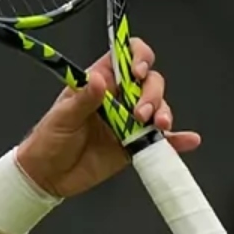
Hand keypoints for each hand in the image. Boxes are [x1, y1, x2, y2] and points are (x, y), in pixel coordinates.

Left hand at [14, 36, 201, 198]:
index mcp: (98, 83)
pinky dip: (176, 139)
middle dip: (152, 93)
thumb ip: (82, 100)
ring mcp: (129, 121)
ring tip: (157, 125)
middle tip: (140, 113)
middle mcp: (118, 98)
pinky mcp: (135, 144)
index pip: (125, 57)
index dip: (137, 57)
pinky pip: (161, 139)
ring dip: (164, 112)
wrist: (47, 177)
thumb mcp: (61, 118)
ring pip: (158, 107)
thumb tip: (98, 79)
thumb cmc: (48, 141)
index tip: (138, 72)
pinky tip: (186, 141)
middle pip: (149, 82)